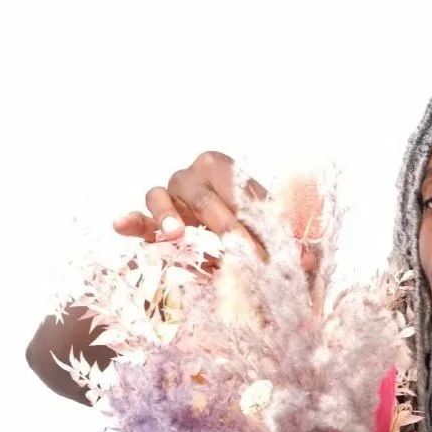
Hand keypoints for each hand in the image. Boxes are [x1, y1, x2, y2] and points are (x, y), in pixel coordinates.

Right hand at [112, 150, 317, 270]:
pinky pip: (136, 216)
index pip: (243, 196)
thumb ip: (286, 243)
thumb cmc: (246, 227)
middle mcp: (194, 175)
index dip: (262, 226)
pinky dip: (130, 220)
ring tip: (177, 235)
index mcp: (227, 170)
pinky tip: (121, 226)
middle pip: (207, 199)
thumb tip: (310, 261)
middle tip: (245, 258)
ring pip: (162, 196)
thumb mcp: (268, 233)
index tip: (278, 255)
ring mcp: (168, 192)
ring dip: (169, 215)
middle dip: (229, 230)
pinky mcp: (148, 215)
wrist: (216, 228)